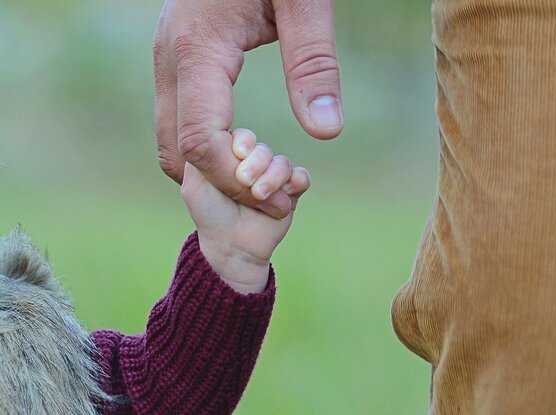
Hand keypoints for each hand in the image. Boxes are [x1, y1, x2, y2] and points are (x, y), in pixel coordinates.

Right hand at [154, 0, 340, 218]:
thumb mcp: (304, 1)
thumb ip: (314, 62)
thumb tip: (325, 131)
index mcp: (198, 49)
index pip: (200, 142)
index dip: (236, 182)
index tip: (280, 197)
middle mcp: (170, 59)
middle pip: (176, 152)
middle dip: (222, 186)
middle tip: (274, 197)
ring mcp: (167, 60)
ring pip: (170, 141)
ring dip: (211, 172)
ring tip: (264, 179)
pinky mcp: (176, 61)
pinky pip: (178, 122)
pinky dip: (205, 151)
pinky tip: (246, 154)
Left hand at [181, 129, 309, 293]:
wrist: (231, 247)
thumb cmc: (210, 215)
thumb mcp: (194, 184)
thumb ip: (199, 155)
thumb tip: (215, 131)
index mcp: (232, 158)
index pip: (243, 137)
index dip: (243, 142)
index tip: (238, 153)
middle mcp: (254, 165)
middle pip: (264, 149)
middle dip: (257, 163)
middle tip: (245, 181)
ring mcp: (274, 179)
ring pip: (283, 163)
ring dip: (273, 177)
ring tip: (260, 195)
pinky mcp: (291, 194)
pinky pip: (302, 177)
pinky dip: (296, 181)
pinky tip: (286, 193)